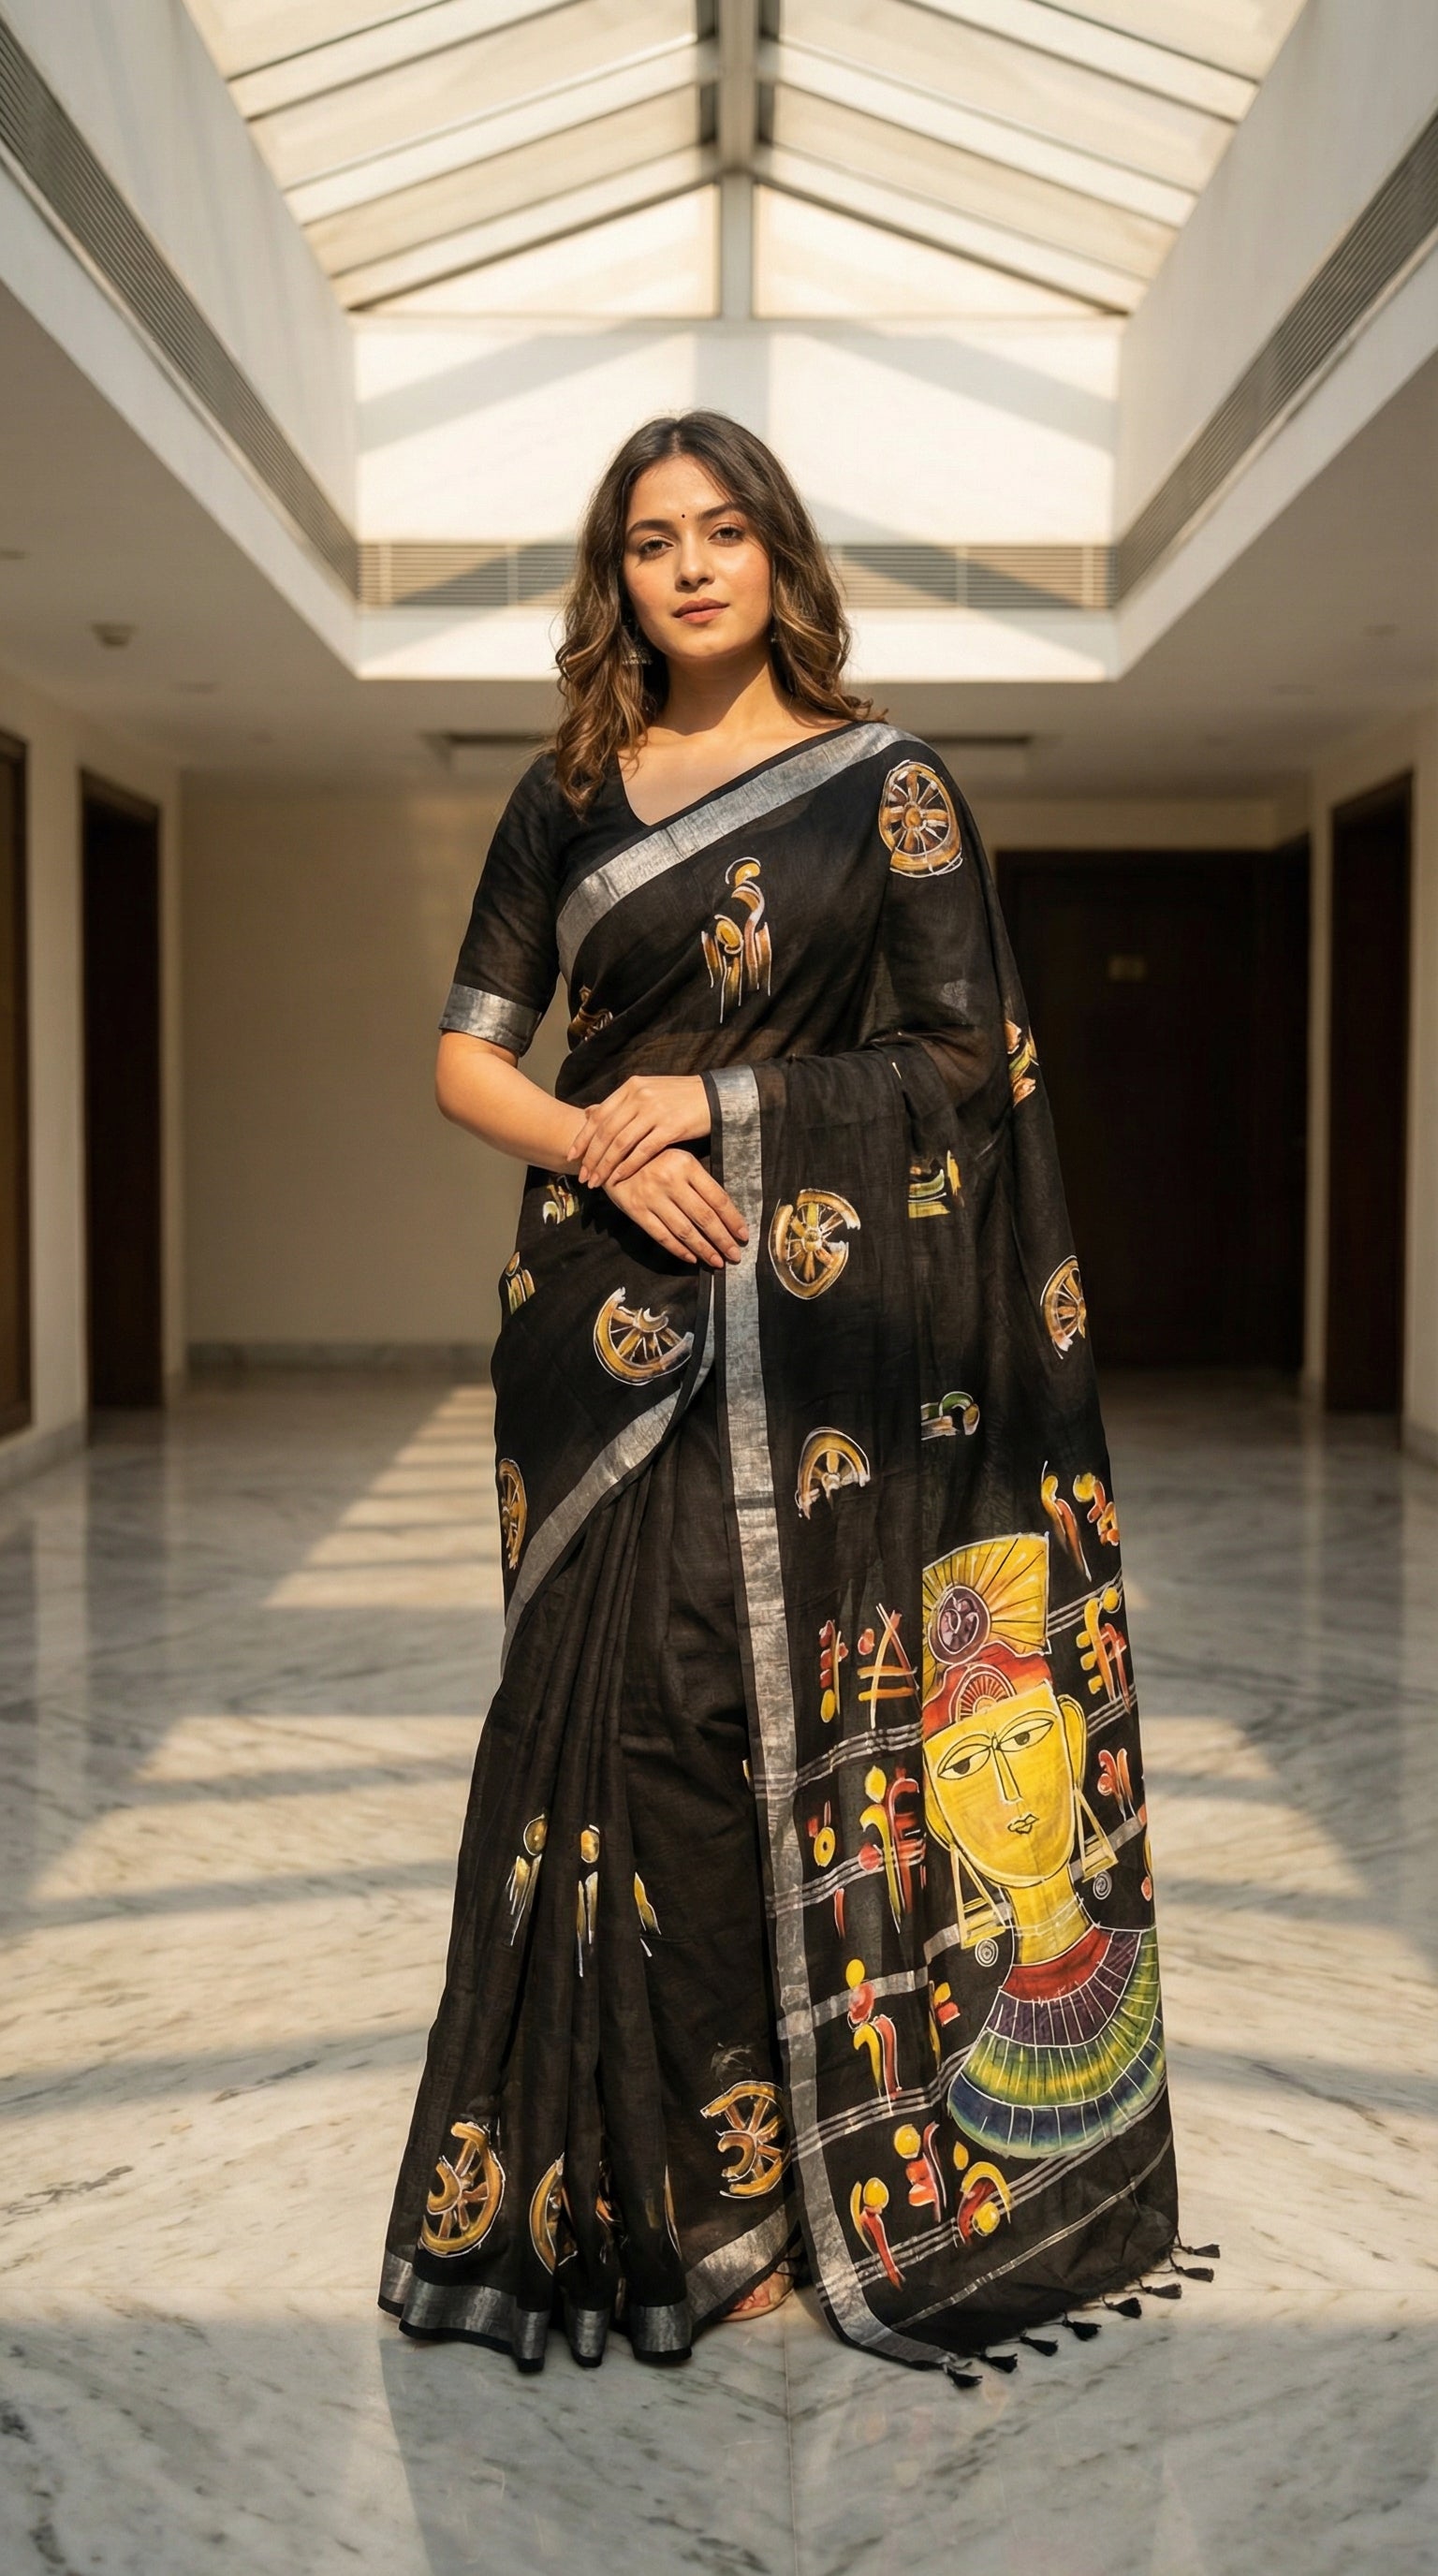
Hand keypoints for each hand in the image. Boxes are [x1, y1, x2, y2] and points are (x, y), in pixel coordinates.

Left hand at [573, 1074, 709, 1188]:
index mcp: (631, 1087)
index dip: (583, 1137)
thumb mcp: (647, 1092)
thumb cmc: (679, 1098)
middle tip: (583, 1176)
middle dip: (591, 1157)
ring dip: (605, 1165)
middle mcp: (639, 1096)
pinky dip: (627, 1166)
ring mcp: (654, 1111)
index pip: (599, 1115)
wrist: (715, 1096)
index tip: (572, 1156)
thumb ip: (620, 1104)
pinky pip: (642, 1151)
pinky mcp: (670, 1127)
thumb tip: (590, 1113)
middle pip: (606, 1131)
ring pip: (620, 1143)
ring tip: (596, 1181)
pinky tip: (619, 1178)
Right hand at [605, 1148, 747, 1268]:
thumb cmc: (652, 1157)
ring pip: (684, 1230)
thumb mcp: (678, 1157)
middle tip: (735, 1256)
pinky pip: (661, 1235)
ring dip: (703, 1249)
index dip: (733, 1219)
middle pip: (704, 1217)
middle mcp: (670, 1181)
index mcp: (687, 1164)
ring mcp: (652, 1197)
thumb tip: (725, 1212)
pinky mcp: (636, 1210)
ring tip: (717, 1262)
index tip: (743, 1235)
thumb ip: (698, 1180)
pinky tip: (691, 1258)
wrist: (610, 1155)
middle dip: (723, 1240)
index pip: (718, 1198)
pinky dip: (678, 1249)